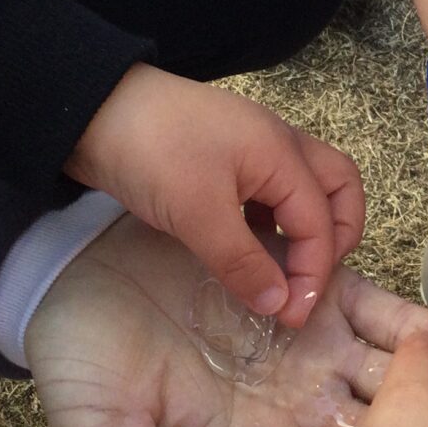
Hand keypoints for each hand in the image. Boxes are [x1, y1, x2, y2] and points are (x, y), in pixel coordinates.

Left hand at [65, 64, 365, 328]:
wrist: (89, 110)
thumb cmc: (150, 152)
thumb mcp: (198, 214)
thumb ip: (243, 262)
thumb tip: (280, 306)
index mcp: (282, 153)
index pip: (321, 222)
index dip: (313, 274)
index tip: (291, 317)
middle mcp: (279, 145)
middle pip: (338, 188)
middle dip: (337, 237)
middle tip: (309, 279)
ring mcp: (253, 147)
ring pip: (306, 188)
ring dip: (306, 228)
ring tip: (282, 270)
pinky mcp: (224, 156)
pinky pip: (271, 190)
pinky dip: (273, 220)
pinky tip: (248, 246)